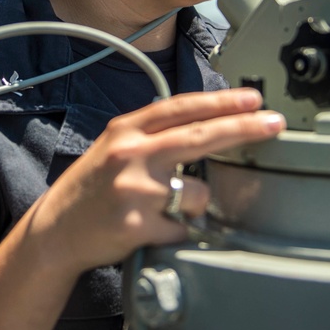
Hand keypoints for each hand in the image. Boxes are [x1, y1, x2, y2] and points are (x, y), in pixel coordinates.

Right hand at [30, 88, 283, 273]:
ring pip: (198, 193)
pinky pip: (184, 229)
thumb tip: (205, 122)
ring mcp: (135, 191)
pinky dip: (178, 231)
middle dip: (243, 128)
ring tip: (166, 208)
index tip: (252, 98)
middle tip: (274, 123)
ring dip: (194, 204)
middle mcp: (130, 155)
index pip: (180, 108)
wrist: (55, 230)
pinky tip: (154, 228)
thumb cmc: (91, 187)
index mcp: (125, 131)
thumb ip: (152, 133)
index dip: (220, 101)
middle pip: (199, 136)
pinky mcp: (138, 227)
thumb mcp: (113, 146)